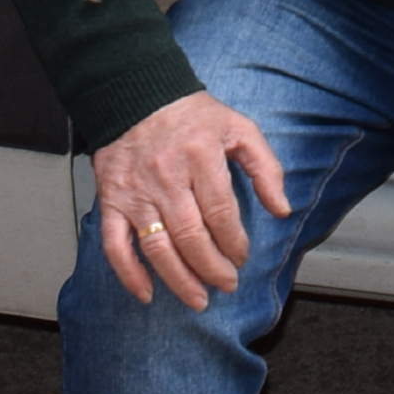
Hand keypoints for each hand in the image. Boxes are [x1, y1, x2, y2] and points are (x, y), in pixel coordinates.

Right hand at [92, 89, 290, 309]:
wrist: (135, 95)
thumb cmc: (189, 114)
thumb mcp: (238, 128)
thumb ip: (265, 166)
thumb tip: (281, 208)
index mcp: (200, 156)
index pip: (221, 213)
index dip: (235, 242)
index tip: (242, 256)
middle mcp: (166, 176)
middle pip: (192, 236)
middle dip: (213, 268)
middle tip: (227, 283)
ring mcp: (136, 192)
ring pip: (157, 247)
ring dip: (179, 280)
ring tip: (198, 299)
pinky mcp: (112, 200)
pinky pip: (115, 244)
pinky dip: (129, 274)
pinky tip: (146, 293)